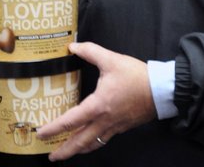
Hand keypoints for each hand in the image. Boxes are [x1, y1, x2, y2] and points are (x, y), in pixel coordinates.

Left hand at [35, 42, 155, 160]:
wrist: (163, 90)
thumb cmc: (137, 76)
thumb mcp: (111, 59)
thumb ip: (90, 51)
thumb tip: (72, 46)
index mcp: (98, 105)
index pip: (70, 121)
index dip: (54, 128)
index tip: (41, 133)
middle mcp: (104, 120)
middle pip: (80, 141)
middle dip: (64, 150)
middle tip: (51, 156)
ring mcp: (114, 126)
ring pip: (92, 144)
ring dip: (78, 150)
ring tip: (67, 153)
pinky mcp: (123, 127)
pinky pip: (104, 139)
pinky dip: (92, 144)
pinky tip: (89, 142)